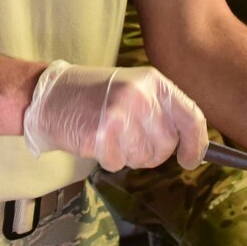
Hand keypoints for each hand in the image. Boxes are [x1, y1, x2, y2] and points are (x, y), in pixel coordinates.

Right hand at [23, 62, 208, 170]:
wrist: (50, 94)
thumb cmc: (94, 95)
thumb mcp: (134, 89)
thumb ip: (161, 110)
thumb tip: (190, 144)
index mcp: (154, 82)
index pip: (191, 116)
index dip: (196, 143)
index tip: (191, 160)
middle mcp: (141, 96)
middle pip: (167, 144)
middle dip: (152, 152)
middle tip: (130, 139)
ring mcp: (120, 115)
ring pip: (144, 157)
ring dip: (129, 156)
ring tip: (112, 136)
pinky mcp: (100, 135)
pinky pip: (119, 163)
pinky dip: (109, 159)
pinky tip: (97, 141)